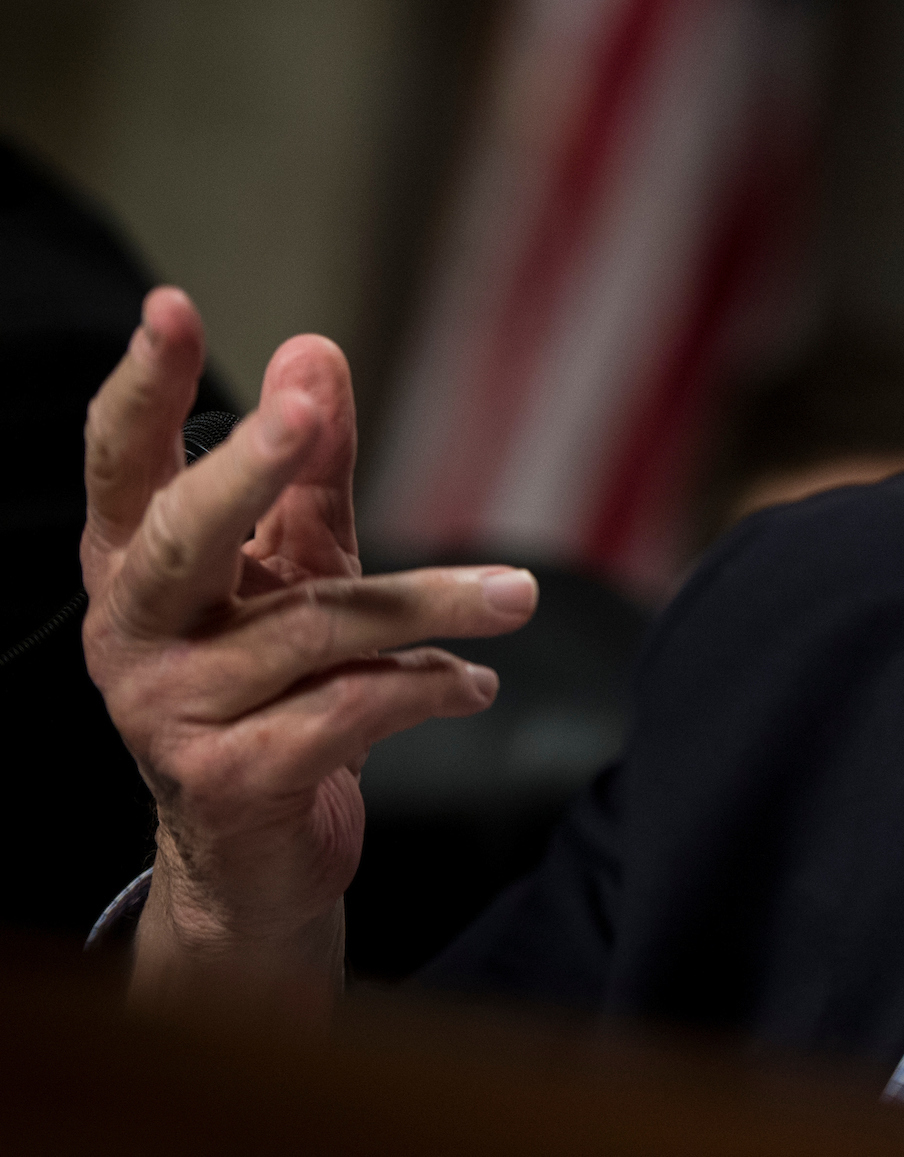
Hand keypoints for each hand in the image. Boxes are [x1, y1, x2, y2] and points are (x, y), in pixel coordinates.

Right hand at [81, 288, 536, 1017]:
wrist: (255, 860)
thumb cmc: (275, 686)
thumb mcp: (297, 565)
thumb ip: (310, 467)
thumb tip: (315, 346)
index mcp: (134, 566)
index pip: (121, 464)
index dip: (144, 387)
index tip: (173, 307)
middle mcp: (132, 633)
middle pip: (185, 533)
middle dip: (251, 465)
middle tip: (310, 409)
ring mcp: (169, 712)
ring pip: (312, 626)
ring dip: (431, 601)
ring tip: (518, 594)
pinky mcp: (231, 780)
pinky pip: (348, 710)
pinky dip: (428, 685)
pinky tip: (476, 681)